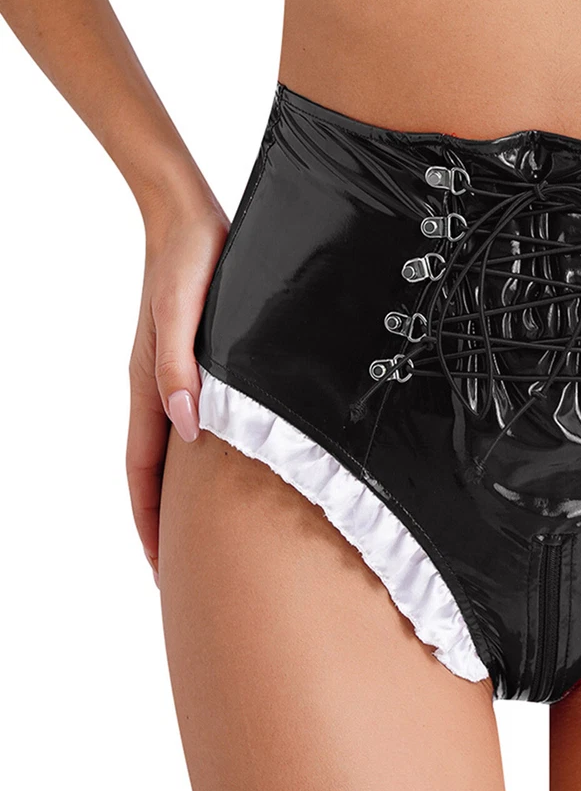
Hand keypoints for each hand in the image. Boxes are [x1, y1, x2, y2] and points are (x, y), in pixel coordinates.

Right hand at [126, 189, 229, 583]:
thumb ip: (180, 369)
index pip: (143, 474)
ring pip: (176, 454)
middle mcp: (161, 392)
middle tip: (188, 570)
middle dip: (167, 524)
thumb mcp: (182, 317)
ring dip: (185, 496)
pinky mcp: (199, 365)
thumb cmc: (188, 264)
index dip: (152, 524)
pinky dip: (204, 457)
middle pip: (157, 474)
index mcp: (150, 389)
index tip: (164, 569)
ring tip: (207, 533)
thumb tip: (187, 427)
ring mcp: (178, 379)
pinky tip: (227, 465)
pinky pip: (195, 424)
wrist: (191, 220)